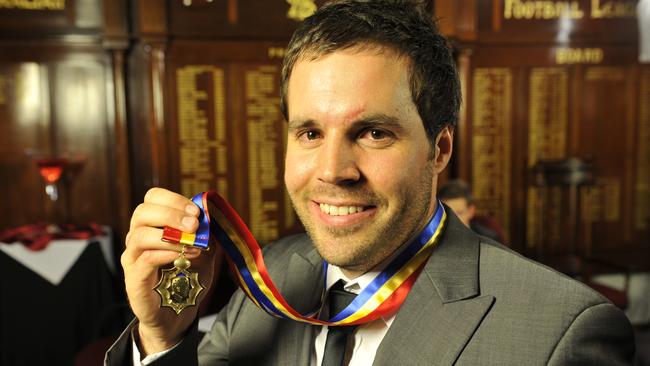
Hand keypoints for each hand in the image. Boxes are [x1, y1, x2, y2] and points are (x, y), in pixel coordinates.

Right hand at [122, 187, 215, 355]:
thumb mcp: (204, 250)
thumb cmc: (189, 278)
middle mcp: (137, 237)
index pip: (152, 198)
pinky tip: (185, 256)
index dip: (173, 200)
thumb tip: (212, 214)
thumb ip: (206, 233)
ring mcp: (133, 258)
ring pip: (141, 235)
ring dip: (171, 236)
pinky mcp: (133, 279)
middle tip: (194, 224)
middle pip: (142, 212)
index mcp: (152, 225)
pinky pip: (146, 259)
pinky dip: (167, 254)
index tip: (196, 211)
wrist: (178, 312)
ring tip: (194, 244)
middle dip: (171, 214)